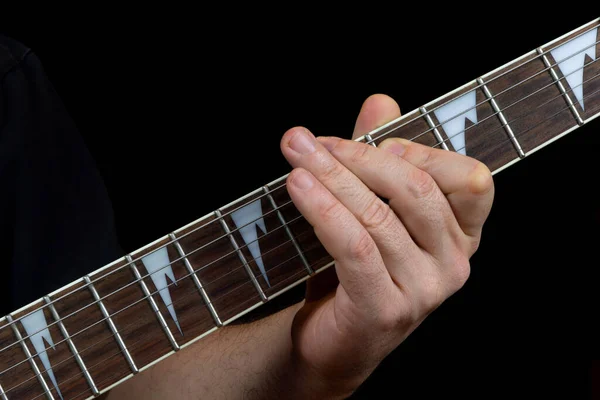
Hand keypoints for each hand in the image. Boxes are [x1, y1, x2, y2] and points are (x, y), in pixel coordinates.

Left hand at [280, 94, 493, 397]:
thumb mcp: (372, 207)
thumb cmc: (356, 269)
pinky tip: (298, 187)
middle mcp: (454, 262)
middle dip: (357, 156)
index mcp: (461, 234)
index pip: (472, 179)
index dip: (423, 150)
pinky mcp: (386, 309)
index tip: (373, 139)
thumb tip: (381, 102)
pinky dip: (323, 209)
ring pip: (378, 216)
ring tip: (295, 155)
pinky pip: (355, 246)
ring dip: (330, 177)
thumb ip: (379, 156)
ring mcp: (424, 290)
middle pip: (416, 189)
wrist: (333, 339)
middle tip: (308, 140)